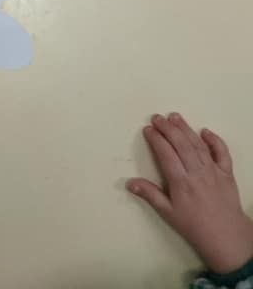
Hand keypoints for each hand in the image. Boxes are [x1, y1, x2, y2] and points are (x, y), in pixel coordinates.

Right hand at [128, 113, 252, 273]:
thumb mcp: (169, 214)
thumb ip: (150, 195)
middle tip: (157, 117)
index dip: (156, 139)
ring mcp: (213, 171)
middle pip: (181, 144)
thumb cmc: (194, 226)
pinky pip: (222, 153)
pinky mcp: (227, 173)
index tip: (148, 129)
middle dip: (167, 128)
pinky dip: (215, 140)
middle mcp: (197, 173)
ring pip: (198, 144)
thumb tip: (129, 182)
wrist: (226, 238)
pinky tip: (205, 131)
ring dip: (185, 128)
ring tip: (174, 116)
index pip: (166, 154)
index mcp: (181, 183)